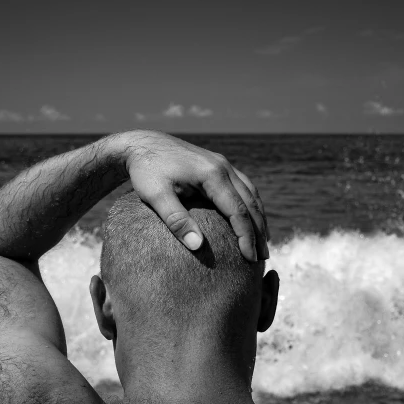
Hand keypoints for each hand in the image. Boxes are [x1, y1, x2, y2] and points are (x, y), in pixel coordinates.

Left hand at [119, 130, 268, 261]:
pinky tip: (250, 219)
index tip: (249, 259)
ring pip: (250, 193)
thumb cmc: (146, 170)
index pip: (238, 211)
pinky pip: (242, 186)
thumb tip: (198, 247)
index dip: (246, 236)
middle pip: (250, 203)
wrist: (141, 143)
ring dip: (259, 218)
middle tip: (263, 258)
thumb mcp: (155, 196)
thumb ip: (177, 221)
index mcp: (212, 175)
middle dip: (259, 231)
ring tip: (262, 242)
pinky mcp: (217, 164)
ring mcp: (222, 163)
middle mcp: (223, 167)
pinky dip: (250, 204)